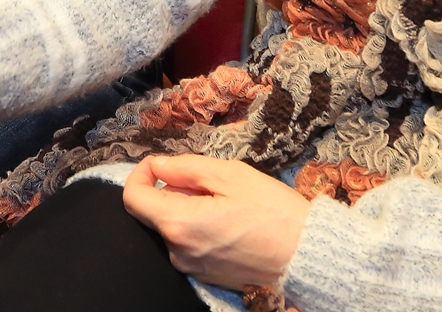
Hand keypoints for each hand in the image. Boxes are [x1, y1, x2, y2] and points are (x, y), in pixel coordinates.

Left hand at [121, 154, 311, 290]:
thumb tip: (158, 166)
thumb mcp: (230, 175)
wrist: (309, 257)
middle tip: (207, 180)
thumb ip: (185, 168)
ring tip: (225, 201)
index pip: (132, 198)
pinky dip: (198, 227)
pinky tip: (228, 221)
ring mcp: (192, 268)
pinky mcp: (206, 276)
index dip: (140, 174)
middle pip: (154, 213)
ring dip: (187, 208)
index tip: (159, 164)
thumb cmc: (274, 212)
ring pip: (173, 227)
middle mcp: (178, 252)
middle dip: (171, 190)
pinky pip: (189, 244)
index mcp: (179, 224)